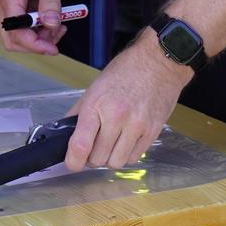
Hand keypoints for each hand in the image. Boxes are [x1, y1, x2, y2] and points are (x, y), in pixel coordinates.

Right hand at [0, 0, 68, 54]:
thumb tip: (51, 26)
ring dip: (40, 38)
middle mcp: (4, 4)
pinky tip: (55, 22)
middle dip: (36, 44)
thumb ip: (51, 3)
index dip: (34, 44)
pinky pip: (25, 27)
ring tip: (60, 25)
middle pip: (12, 40)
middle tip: (58, 35)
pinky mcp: (17, 7)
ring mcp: (9, 6)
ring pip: (19, 36)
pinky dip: (40, 30)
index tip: (54, 49)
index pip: (14, 32)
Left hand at [64, 37, 191, 169]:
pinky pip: (134, 158)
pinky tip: (127, 139)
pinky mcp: (152, 131)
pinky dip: (127, 154)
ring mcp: (136, 126)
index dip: (73, 162)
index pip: (80, 146)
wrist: (159, 62)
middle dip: (93, 156)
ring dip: (111, 157)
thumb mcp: (95, 87)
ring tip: (112, 143)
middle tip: (95, 145)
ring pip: (116, 163)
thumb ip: (79, 112)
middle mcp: (116, 117)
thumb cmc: (126, 71)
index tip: (73, 163)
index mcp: (97, 105)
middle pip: (98, 159)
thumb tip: (66, 135)